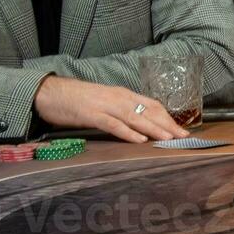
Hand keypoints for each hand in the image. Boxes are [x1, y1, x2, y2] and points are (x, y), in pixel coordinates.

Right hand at [32, 75, 188, 143]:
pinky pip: (113, 124)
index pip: (152, 105)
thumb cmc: (77, 100)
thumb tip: (140, 125)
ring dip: (153, 128)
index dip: (168, 118)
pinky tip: (139, 139)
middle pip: (148, 111)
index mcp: (123, 94)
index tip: (181, 130)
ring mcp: (105, 105)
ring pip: (135, 116)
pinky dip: (128, 132)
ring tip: (168, 139)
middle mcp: (118, 97)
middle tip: (183, 137)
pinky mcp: (91, 114)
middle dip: (167, 125)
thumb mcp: (105, 103)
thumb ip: (122, 111)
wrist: (49, 93)